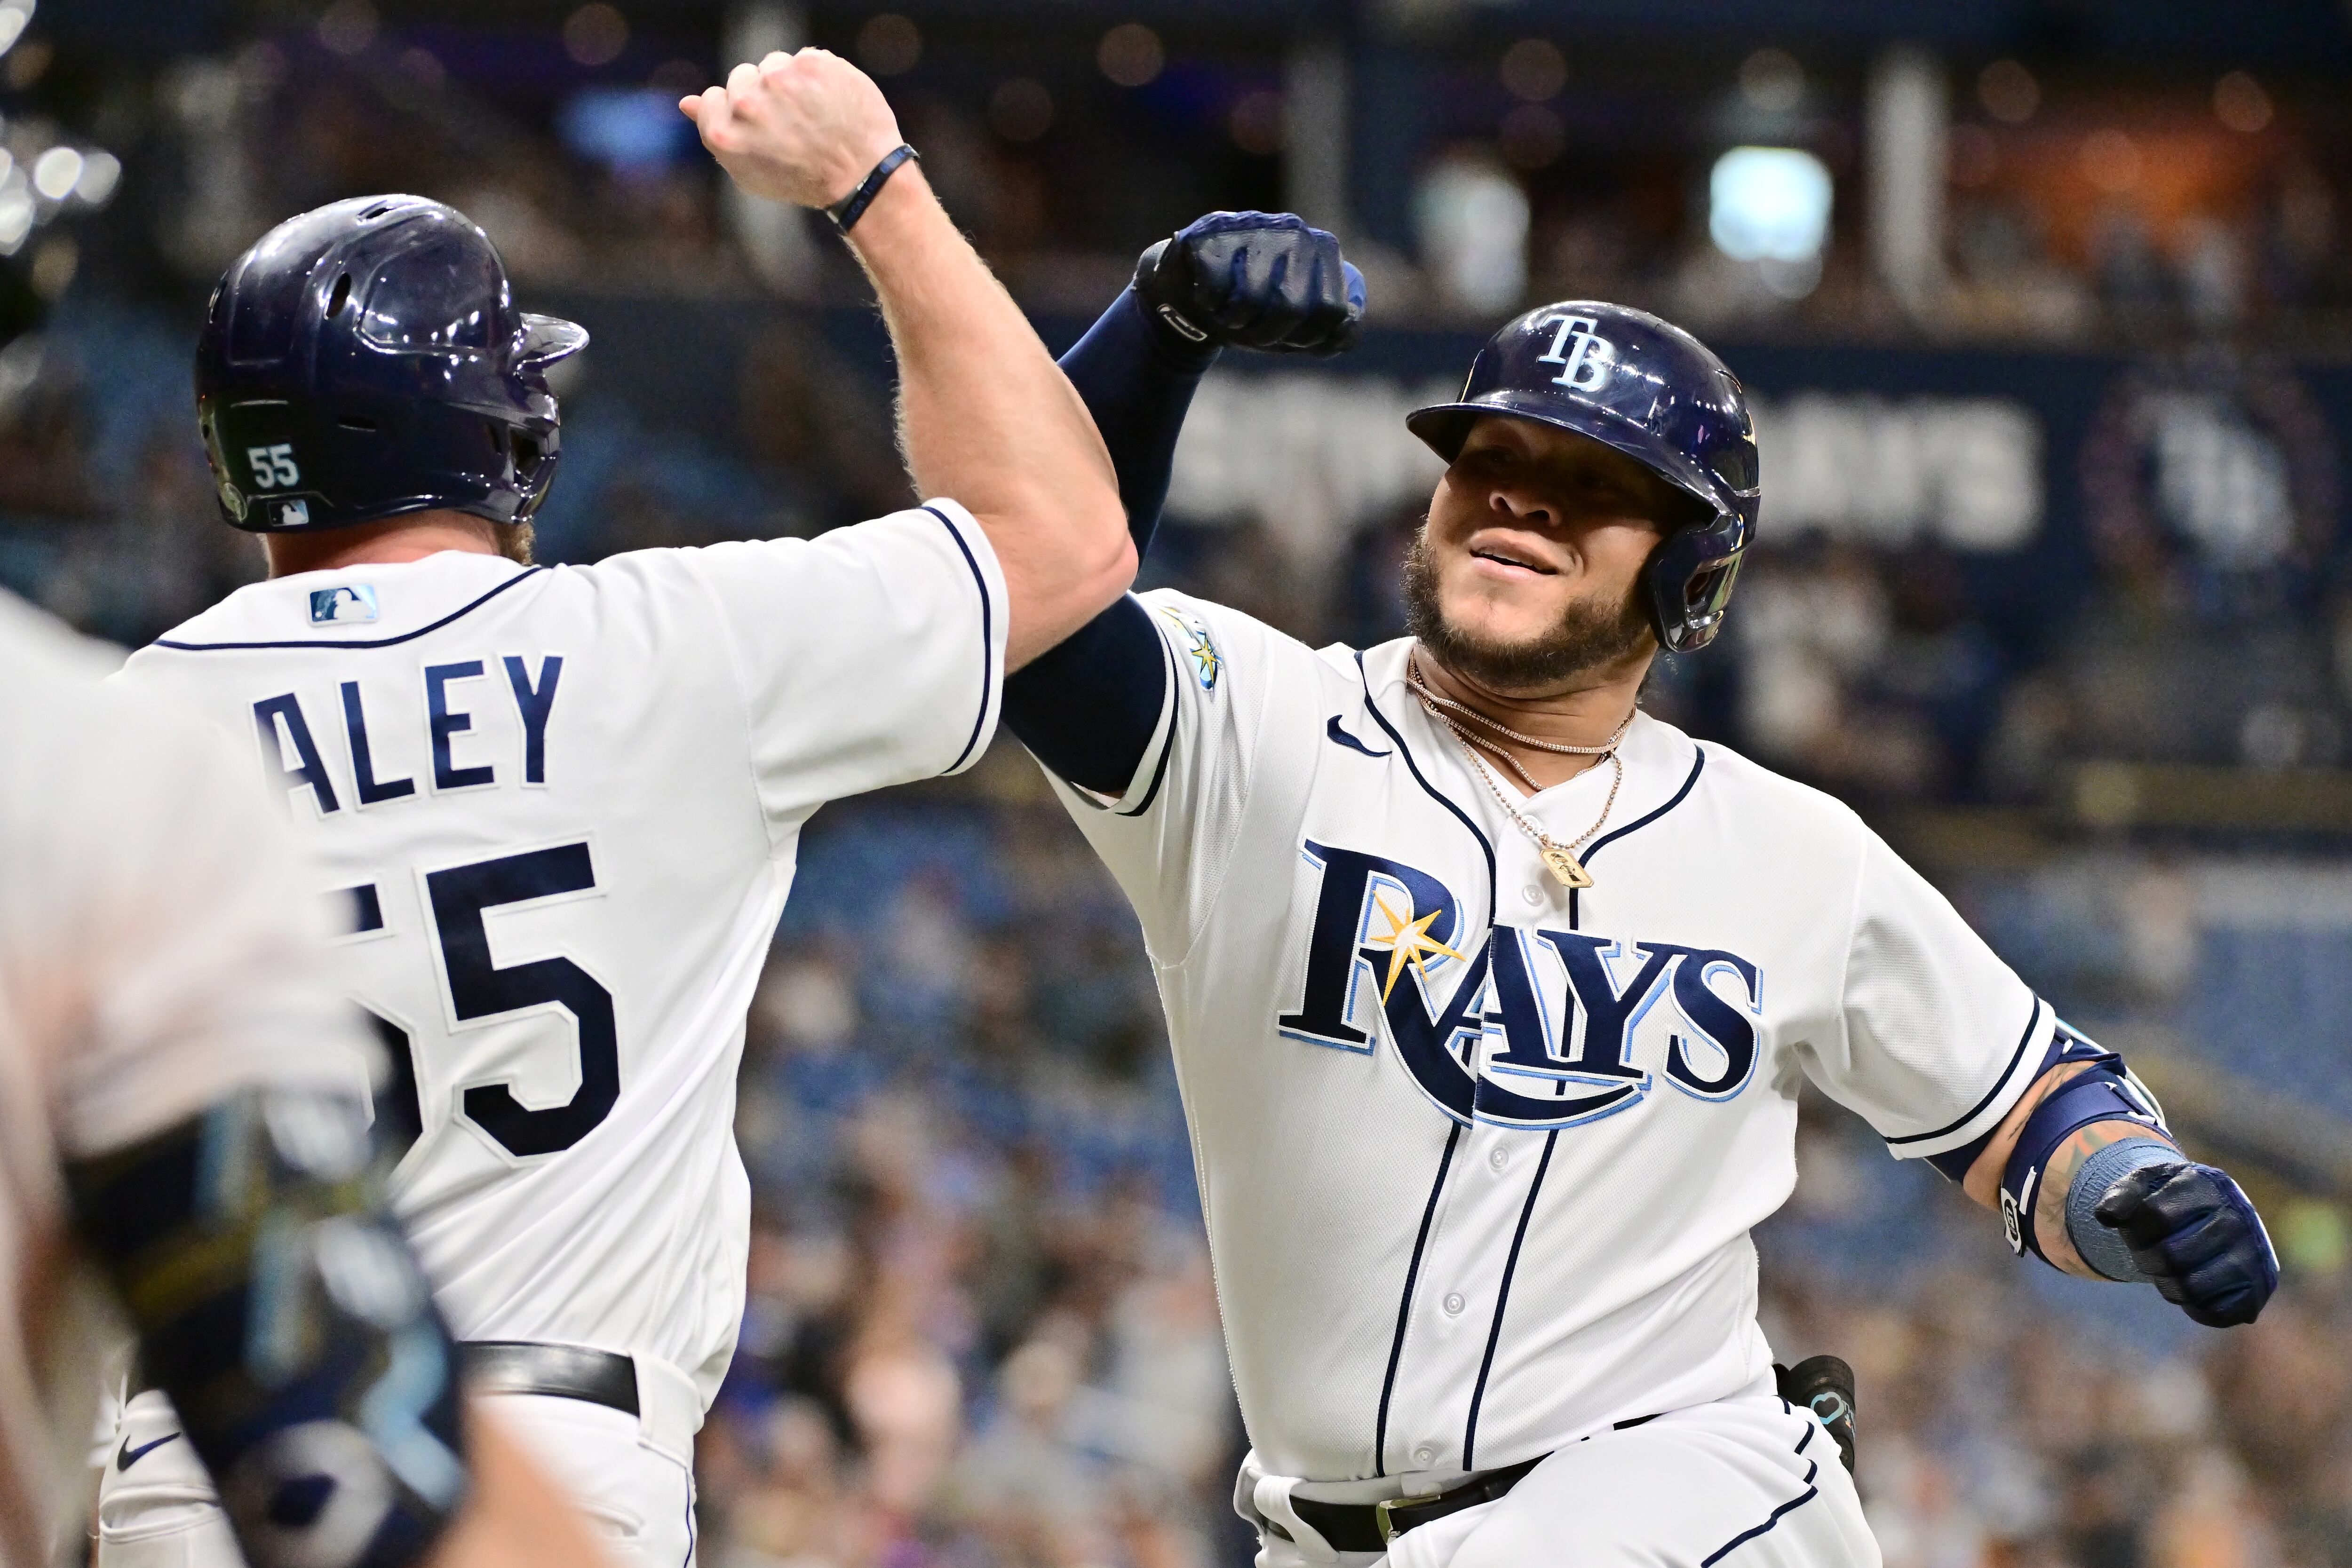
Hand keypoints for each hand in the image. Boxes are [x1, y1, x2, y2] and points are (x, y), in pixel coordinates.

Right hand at [681, 49, 901, 209]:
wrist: (863, 177)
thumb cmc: (804, 180)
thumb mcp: (750, 170)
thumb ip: (716, 133)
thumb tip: (687, 102)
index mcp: (722, 131)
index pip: (713, 96)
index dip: (738, 113)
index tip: (762, 130)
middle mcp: (746, 102)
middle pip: (743, 77)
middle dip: (763, 96)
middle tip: (791, 127)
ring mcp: (780, 79)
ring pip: (774, 64)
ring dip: (790, 83)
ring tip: (813, 115)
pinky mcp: (812, 63)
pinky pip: (806, 59)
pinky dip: (819, 77)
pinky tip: (831, 103)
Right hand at [1134, 211, 1365, 356]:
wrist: (1194, 297)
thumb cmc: (1253, 315)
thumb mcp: (1299, 331)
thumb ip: (1334, 332)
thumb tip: (1348, 317)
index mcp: (1324, 250)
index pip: (1332, 310)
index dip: (1306, 339)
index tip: (1285, 336)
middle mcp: (1294, 230)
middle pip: (1293, 306)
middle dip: (1268, 333)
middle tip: (1251, 328)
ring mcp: (1254, 225)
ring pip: (1251, 298)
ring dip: (1234, 321)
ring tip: (1229, 311)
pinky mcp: (1211, 233)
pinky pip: (1216, 288)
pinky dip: (1208, 305)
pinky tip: (1208, 294)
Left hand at [2094, 1161, 2278, 1326]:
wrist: (2214, 1216)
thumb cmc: (2170, 1201)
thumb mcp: (2143, 1185)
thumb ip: (2120, 1195)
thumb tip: (2106, 1215)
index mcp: (2207, 1185)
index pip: (2155, 1216)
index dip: (2135, 1230)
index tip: (2138, 1229)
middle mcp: (2238, 1217)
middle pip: (2171, 1256)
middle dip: (2148, 1260)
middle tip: (2151, 1254)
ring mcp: (2253, 1254)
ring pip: (2192, 1288)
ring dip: (2168, 1285)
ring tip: (2171, 1271)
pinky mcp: (2259, 1288)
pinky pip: (2216, 1312)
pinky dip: (2193, 1306)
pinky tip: (2193, 1288)